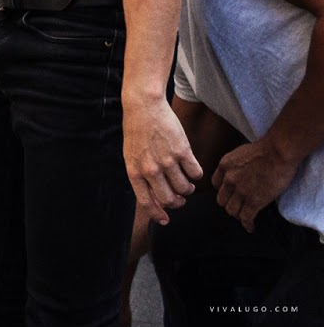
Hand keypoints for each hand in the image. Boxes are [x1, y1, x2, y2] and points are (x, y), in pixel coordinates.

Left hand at [122, 95, 202, 224]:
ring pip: (185, 189)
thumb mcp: (131, 155)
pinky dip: (197, 175)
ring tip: (186, 182)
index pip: (146, 202)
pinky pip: (196, 174)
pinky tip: (192, 168)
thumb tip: (154, 196)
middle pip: (169, 200)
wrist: (144, 106)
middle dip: (177, 202)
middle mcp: (150, 169)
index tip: (165, 220)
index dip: (157, 214)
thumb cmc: (137, 131)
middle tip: (180, 197)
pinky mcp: (182, 151)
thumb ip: (141, 175)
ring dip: (188, 189)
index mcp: (134, 171)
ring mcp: (167, 161)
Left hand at [213, 137, 299, 231]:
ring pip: (232, 211)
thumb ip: (235, 166)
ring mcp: (241, 191)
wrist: (277, 152)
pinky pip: (246, 217)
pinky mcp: (254, 201)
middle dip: (229, 204)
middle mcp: (229, 180)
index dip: (224, 190)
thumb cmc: (264, 150)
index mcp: (224, 166)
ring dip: (238, 214)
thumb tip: (238, 173)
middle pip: (222, 200)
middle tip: (239, 207)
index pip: (216, 184)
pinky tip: (250, 227)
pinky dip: (248, 224)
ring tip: (245, 216)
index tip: (230, 194)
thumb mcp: (240, 153)